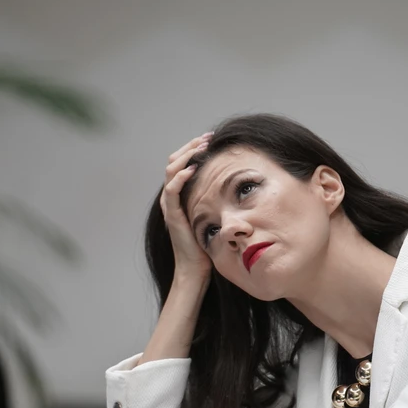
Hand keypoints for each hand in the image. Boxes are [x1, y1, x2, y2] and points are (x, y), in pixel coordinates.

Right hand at [161, 134, 212, 280]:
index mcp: (180, 196)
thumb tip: (237, 185)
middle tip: (207, 139)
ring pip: (170, 171)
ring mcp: (169, 206)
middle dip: (190, 147)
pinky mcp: (172, 216)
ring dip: (186, 156)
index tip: (211, 141)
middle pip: (174, 162)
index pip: (181, 164)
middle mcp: (171, 198)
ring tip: (200, 148)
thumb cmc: (207, 245)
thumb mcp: (213, 215)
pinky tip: (192, 169)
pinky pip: (171, 191)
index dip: (194, 150)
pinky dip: (180, 177)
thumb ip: (216, 200)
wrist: (195, 269)